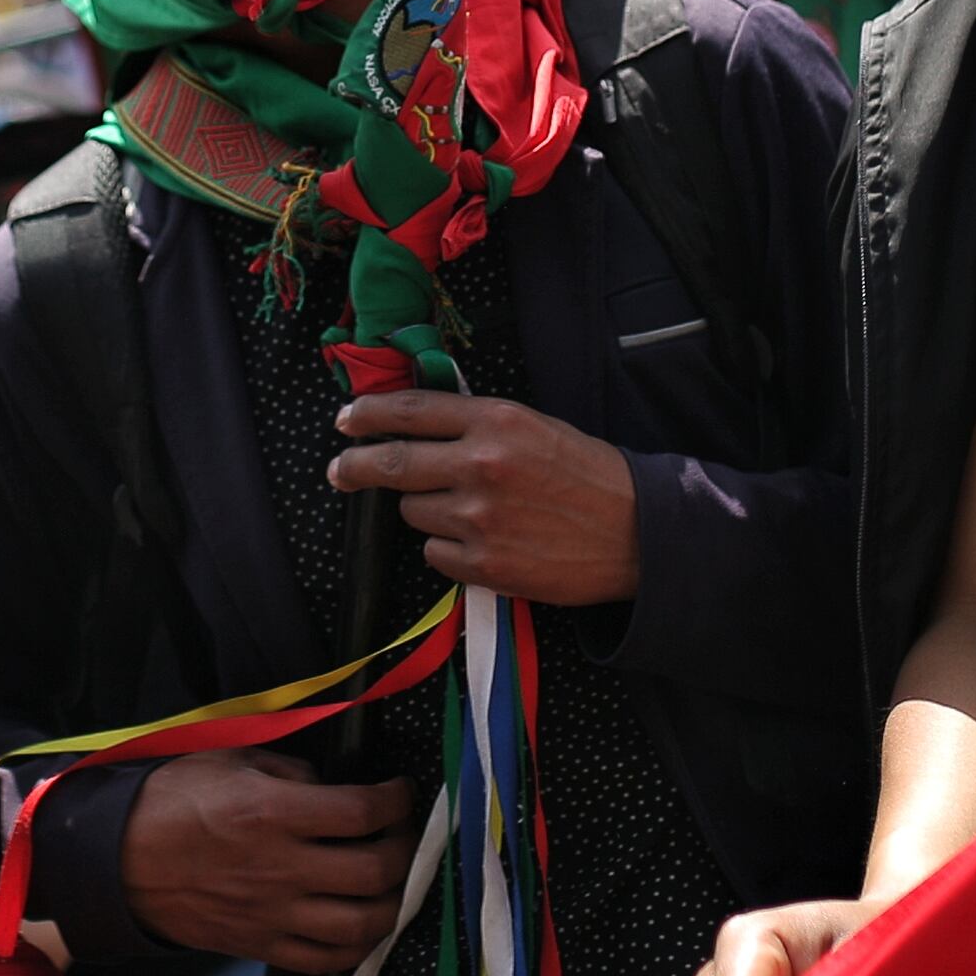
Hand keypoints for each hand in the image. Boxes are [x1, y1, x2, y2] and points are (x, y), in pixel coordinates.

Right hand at [119, 751, 419, 973]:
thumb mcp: (230, 761)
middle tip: (406, 834)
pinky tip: (364, 925)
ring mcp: (273, 914)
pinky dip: (356, 946)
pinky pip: (324, 959)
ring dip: (393, 904)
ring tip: (396, 883)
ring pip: (361, 925)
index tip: (402, 792)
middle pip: (375, 870)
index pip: (362, 812)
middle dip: (407, 850)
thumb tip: (330, 788)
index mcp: (273, 814)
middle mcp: (281, 869)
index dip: (396, 801)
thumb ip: (290, 771)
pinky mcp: (261, 946)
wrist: (117, 861)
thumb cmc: (170, 802)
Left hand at [333, 392, 641, 606]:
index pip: (411, 410)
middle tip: (339, 472)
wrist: (636, 534)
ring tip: (473, 512)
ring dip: (428, 512)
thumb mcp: (535, 427)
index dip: (369, 414)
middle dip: (355, 467)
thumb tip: (416, 426)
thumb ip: (477, 425)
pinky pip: (435, 554)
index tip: (346, 420)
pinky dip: (449, 549)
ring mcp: (479, 518)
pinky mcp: (484, 564)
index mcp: (497, 421)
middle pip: (391, 464)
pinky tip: (486, 542)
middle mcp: (482, 465)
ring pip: (412, 513)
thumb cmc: (587, 476)